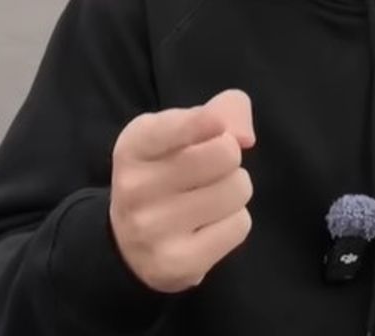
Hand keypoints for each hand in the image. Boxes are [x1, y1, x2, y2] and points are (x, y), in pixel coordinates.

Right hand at [109, 90, 255, 292]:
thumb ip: (220, 112)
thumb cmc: (166, 170)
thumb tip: (245, 137)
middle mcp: (135, 188)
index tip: (214, 123)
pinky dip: (234, 222)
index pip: (172, 129)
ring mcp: (153, 230)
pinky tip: (208, 226)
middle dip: (230, 158)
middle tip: (210, 170)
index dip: (201, 123)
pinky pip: (239, 226)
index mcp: (133, 147)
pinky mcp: (176, 264)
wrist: (128, 241)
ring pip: (238, 190)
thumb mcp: (179, 130)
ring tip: (209, 197)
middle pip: (226, 154)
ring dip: (235, 190)